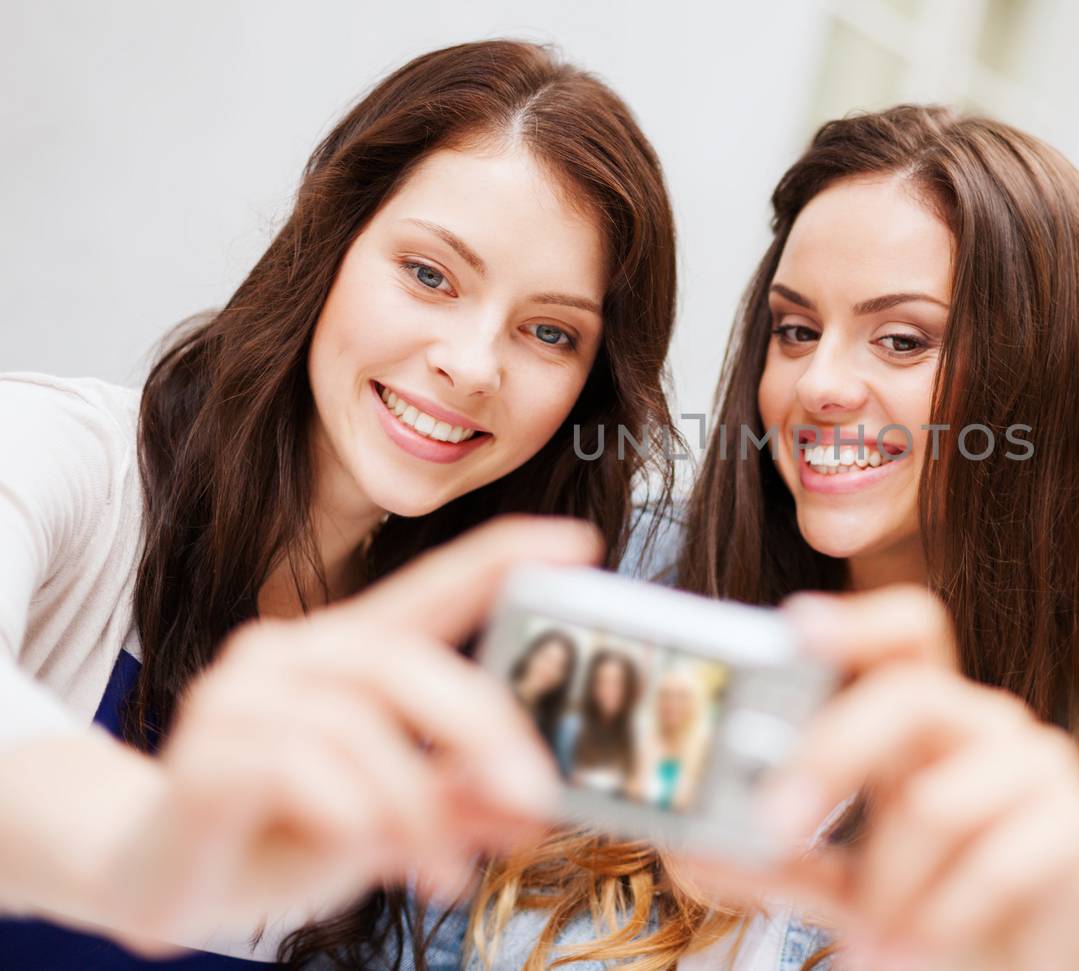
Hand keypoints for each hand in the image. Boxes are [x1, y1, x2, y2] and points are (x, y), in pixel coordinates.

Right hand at [101, 515, 600, 949]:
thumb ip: (456, 801)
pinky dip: (356, 817)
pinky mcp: (204, 751)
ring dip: (418, 807)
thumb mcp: (390, 821)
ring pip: (359, 726)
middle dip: (482, 730)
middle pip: (404, 660)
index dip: (500, 558)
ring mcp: (240, 697)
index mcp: (345, 652)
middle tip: (534, 799)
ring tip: (446, 873)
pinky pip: (301, 770)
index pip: (431, 589)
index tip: (579, 539)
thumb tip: (531, 805)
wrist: (154, 883)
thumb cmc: (280, 834)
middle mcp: (289, 653)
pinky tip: (372, 857)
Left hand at [746, 586, 1078, 970]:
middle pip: (910, 693)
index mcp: (921, 716)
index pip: (901, 632)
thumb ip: (775, 859)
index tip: (795, 627)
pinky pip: (997, 863)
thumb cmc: (933, 902)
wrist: (1031, 968)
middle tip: (775, 822)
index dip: (855, 619)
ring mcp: (1036, 765)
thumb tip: (686, 847)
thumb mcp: (843, 881)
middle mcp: (979, 722)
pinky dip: (940, 921)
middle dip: (833, 753)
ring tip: (872, 939)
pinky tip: (914, 952)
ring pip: (939, 801)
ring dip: (889, 886)